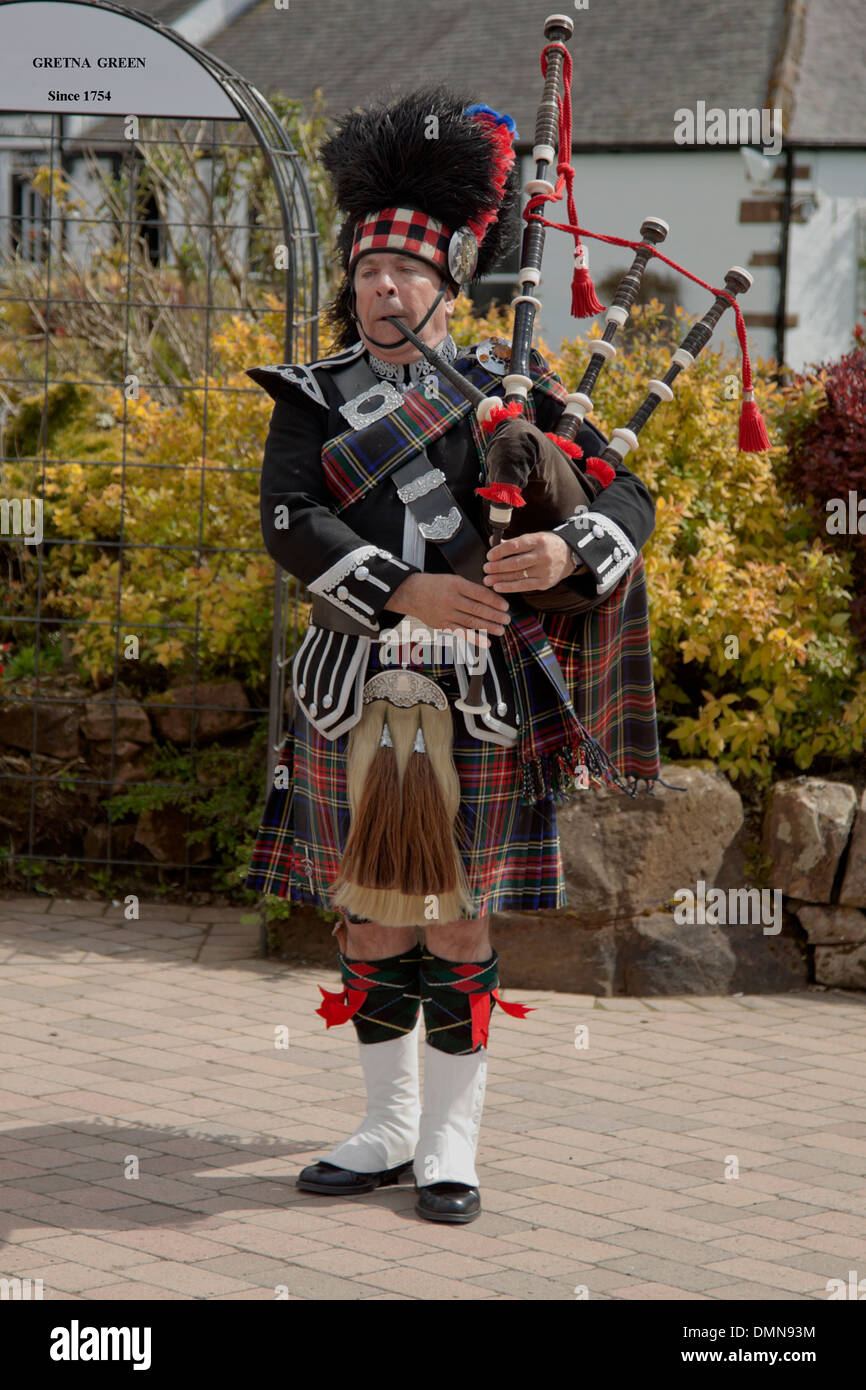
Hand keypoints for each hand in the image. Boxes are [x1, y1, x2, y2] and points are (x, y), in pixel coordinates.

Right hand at [387, 571, 511, 635]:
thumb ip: (470, 589)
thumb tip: (491, 599)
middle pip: (477, 609)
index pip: (479, 594)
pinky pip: (461, 633)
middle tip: (507, 619)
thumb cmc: (435, 585)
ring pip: (471, 622)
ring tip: (501, 630)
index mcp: (456, 584)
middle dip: (494, 615)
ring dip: (488, 627)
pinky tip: (487, 642)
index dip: (494, 601)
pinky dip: (475, 639)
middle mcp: (451, 599)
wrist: (412, 593)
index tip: (505, 605)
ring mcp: (446, 614)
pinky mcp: (443, 625)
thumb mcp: (453, 579)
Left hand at [483, 531, 582, 591]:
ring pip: (518, 575)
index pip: (515, 546)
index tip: (489, 556)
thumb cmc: (546, 545)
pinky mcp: (545, 582)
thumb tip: (493, 541)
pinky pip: (524, 586)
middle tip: (485, 569)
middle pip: (515, 563)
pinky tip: (498, 587)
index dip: (500, 551)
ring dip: (500, 578)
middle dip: (497, 567)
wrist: (569, 555)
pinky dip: (509, 587)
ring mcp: (545, 570)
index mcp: (538, 540)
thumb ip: (513, 542)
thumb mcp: (534, 538)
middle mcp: (542, 555)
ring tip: (488, 579)